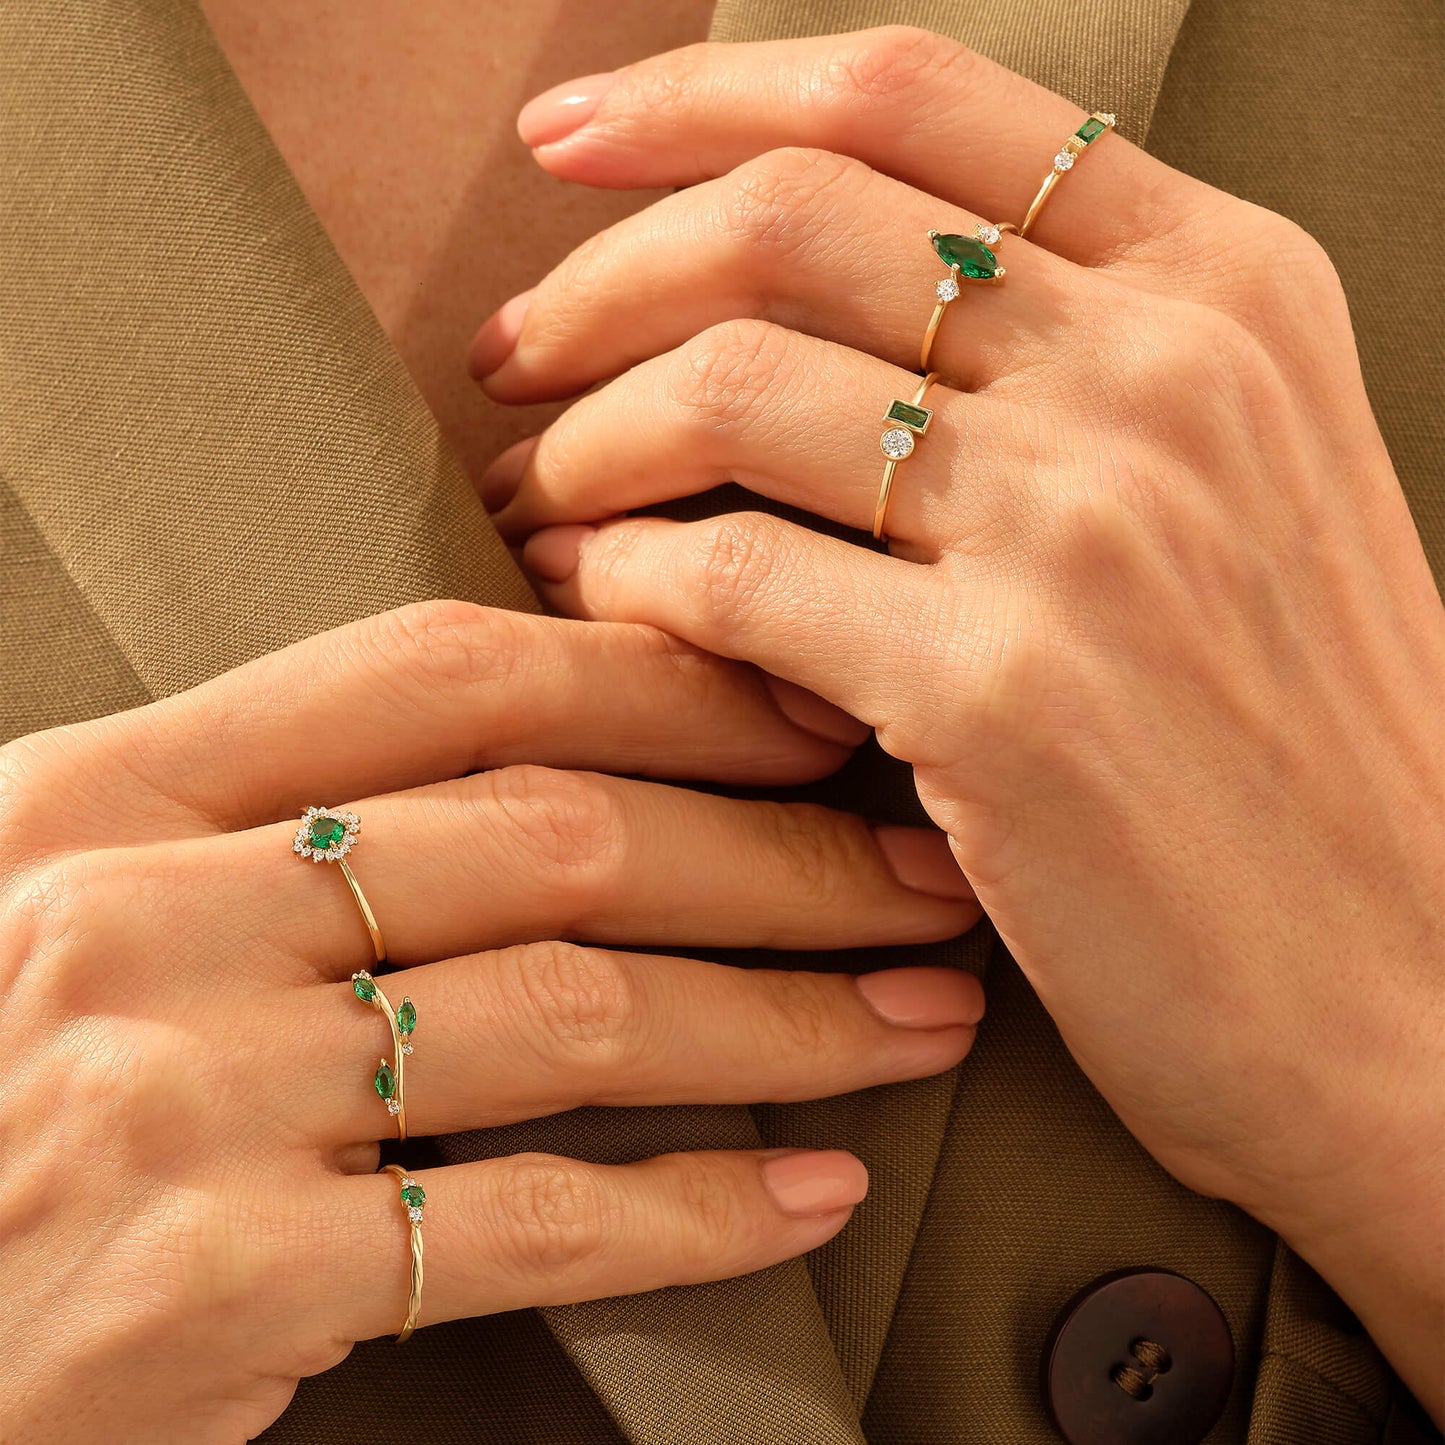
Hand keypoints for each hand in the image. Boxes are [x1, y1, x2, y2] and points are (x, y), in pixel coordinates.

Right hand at [0, 602, 985, 1443]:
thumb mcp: (61, 886)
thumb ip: (264, 819)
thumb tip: (532, 768)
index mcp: (111, 790)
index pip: (444, 678)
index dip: (658, 682)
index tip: (801, 713)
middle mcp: (150, 920)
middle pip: (553, 839)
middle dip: (777, 853)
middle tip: (916, 874)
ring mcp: (184, 1100)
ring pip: (572, 1020)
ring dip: (782, 1019)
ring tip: (914, 1018)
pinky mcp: (219, 1286)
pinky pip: (521, 1227)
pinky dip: (693, 1211)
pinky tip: (808, 1192)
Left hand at [471, 29, 1444, 1415]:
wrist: (1400, 981)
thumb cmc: (1292, 741)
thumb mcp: (1228, 489)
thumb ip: (1056, 366)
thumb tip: (783, 311)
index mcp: (1220, 286)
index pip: (904, 96)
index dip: (697, 99)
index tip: (565, 138)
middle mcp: (1162, 371)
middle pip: (783, 224)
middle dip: (598, 282)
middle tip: (512, 358)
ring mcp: (1086, 527)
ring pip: (734, 391)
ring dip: (589, 443)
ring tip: (540, 500)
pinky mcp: (1005, 693)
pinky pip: (736, 582)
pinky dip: (637, 584)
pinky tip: (611, 608)